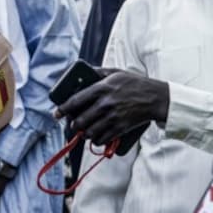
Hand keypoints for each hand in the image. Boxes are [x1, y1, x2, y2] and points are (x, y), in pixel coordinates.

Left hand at [54, 68, 169, 145]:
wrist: (156, 98)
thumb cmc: (135, 84)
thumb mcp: (116, 72)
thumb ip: (98, 72)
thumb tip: (83, 72)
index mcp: (101, 88)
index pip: (75, 101)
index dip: (62, 109)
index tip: (56, 114)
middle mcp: (105, 104)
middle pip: (80, 120)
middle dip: (73, 125)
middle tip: (72, 124)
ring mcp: (113, 118)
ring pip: (89, 132)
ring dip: (83, 133)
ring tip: (84, 131)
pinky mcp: (120, 128)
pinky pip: (102, 139)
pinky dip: (96, 140)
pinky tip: (96, 137)